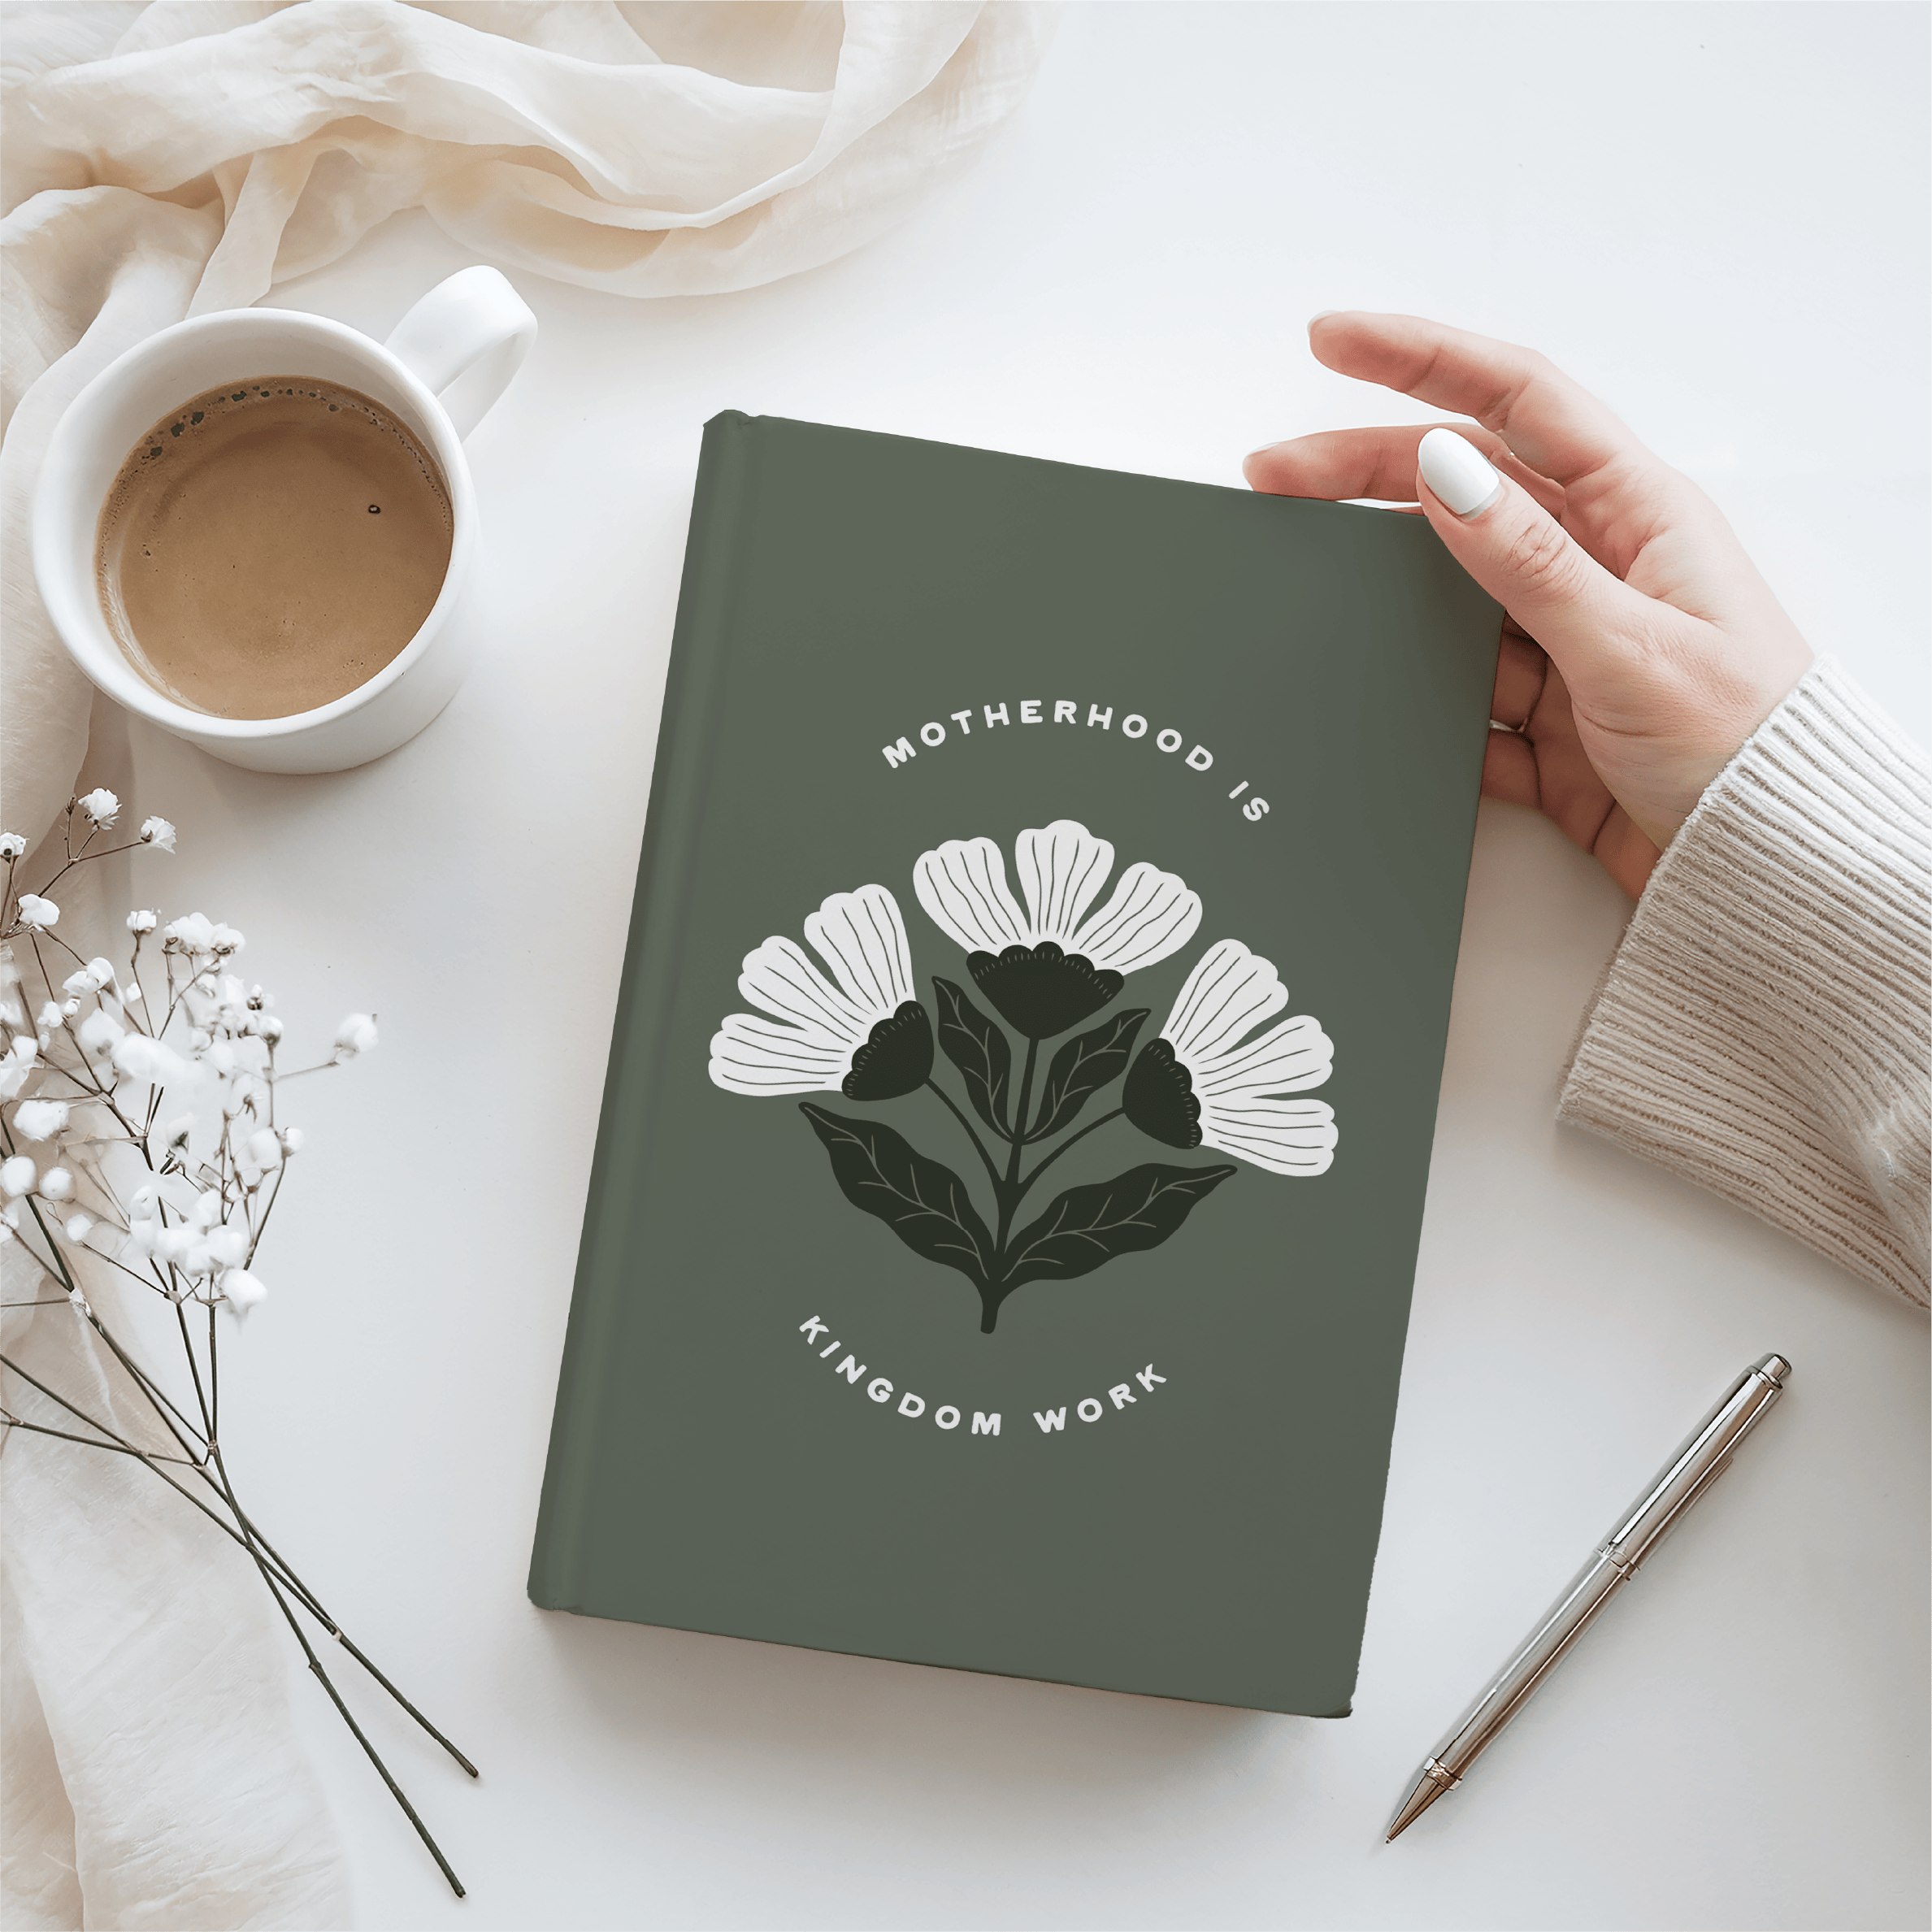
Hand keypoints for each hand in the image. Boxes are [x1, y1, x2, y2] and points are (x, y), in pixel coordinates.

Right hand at [1244, 314, 1813, 897]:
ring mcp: (1565, 646)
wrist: (1772, 874)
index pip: (1517, 402)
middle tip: (1271, 475)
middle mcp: (1598, 568)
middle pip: (1459, 493)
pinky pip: (1458, 696)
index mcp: (1639, 516)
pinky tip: (1373, 700)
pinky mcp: (1545, 724)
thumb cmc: (1747, 751)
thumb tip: (1444, 471)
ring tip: (1304, 589)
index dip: (1420, 359)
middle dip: (1361, 475)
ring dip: (1380, 594)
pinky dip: (1416, 701)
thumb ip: (1529, 562)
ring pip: (1447, 597)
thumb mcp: (1632, 647)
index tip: (1332, 341)